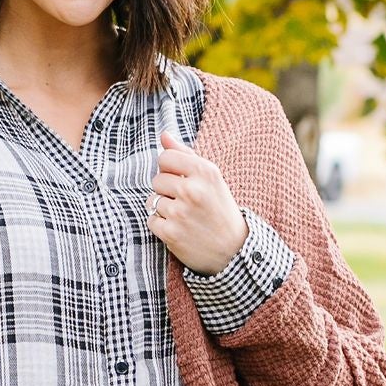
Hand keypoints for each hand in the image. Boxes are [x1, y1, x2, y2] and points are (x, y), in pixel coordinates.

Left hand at [150, 135, 246, 273]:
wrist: (233, 250)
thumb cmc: (219, 209)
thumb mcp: (210, 178)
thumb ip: (185, 155)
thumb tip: (163, 135)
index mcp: (205, 172)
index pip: (165, 158)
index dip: (169, 169)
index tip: (181, 180)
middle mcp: (192, 190)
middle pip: (157, 179)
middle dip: (167, 191)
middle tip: (187, 203)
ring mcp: (180, 213)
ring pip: (152, 200)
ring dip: (164, 209)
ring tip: (184, 216)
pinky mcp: (171, 233)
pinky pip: (151, 220)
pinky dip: (161, 225)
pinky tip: (179, 229)